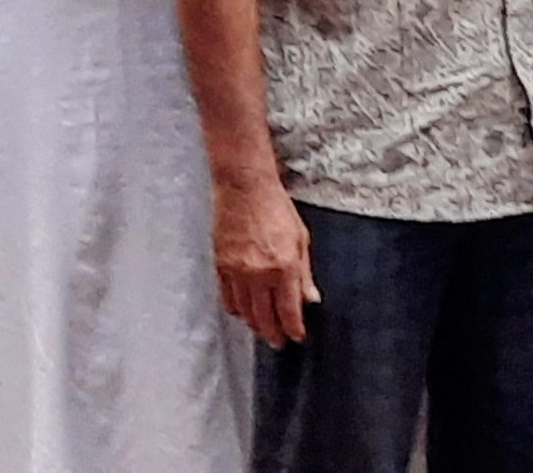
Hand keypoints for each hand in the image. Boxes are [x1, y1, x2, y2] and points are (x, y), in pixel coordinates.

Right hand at [213, 177, 317, 348]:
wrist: (245, 190)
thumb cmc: (277, 210)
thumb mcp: (301, 239)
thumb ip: (305, 273)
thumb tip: (311, 299)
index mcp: (284, 266)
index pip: (288, 309)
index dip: (293, 328)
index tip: (297, 338)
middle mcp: (259, 273)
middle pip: (264, 316)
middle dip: (273, 333)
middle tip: (279, 342)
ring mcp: (236, 272)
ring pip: (245, 311)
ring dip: (255, 325)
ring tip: (263, 330)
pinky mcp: (221, 267)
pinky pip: (227, 298)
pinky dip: (236, 310)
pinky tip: (244, 313)